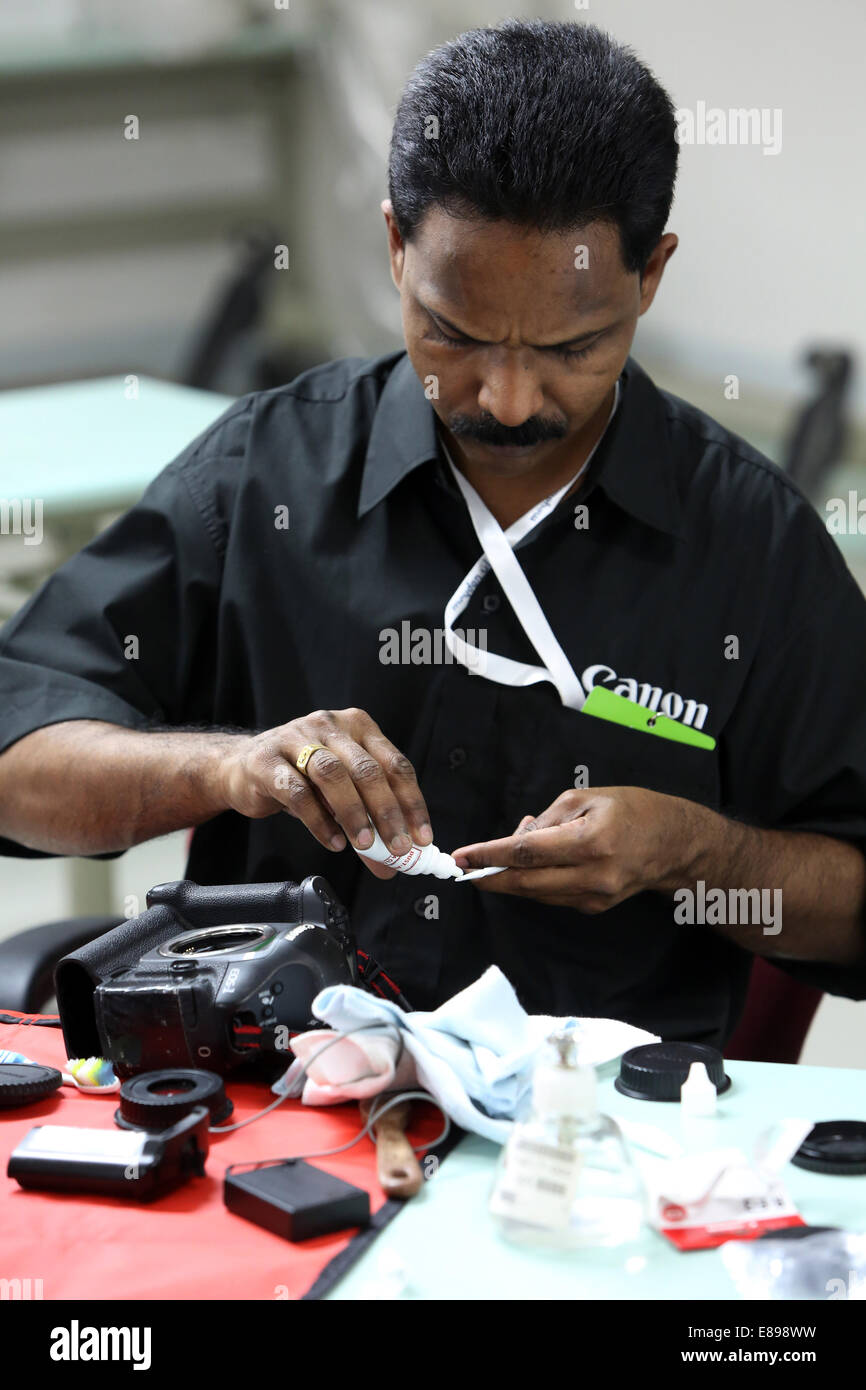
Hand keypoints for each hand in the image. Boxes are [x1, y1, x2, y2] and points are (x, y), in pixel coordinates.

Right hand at [216, 708, 431, 877]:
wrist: (242, 767)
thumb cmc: (300, 777)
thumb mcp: (339, 792)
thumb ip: (367, 820)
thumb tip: (392, 862)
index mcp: (357, 727)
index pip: (395, 764)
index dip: (411, 802)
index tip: (421, 836)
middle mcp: (329, 726)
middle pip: (366, 769)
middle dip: (386, 812)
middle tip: (397, 847)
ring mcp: (295, 738)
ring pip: (332, 775)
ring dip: (353, 814)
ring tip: (364, 844)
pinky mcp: (267, 761)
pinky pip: (298, 792)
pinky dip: (319, 821)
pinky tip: (332, 841)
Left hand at [452, 786, 702, 910]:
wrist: (674, 844)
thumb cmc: (633, 810)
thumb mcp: (587, 797)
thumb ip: (547, 819)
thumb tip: (516, 839)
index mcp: (590, 841)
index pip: (527, 852)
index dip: (489, 855)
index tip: (462, 857)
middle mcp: (593, 875)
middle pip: (526, 883)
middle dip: (490, 877)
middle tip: (464, 870)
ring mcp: (595, 896)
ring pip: (536, 894)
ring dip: (510, 880)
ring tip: (496, 861)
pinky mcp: (595, 907)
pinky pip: (552, 897)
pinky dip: (533, 884)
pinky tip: (529, 868)